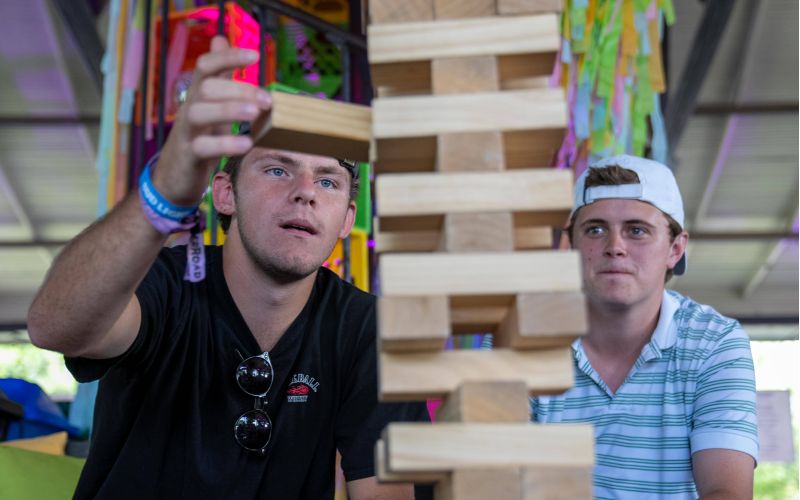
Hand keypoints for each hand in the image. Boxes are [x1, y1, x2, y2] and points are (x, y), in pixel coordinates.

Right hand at [153, 36, 271, 205]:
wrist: (174, 176)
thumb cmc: (200, 135)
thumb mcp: (211, 103)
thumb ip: (219, 74)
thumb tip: (221, 38)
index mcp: (198, 94)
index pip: (207, 66)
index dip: (228, 58)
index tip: (255, 56)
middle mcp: (189, 108)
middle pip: (206, 88)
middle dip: (238, 90)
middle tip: (268, 100)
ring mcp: (187, 132)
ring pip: (199, 113)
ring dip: (228, 110)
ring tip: (255, 112)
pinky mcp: (188, 155)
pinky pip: (203, 147)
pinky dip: (225, 144)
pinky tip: (246, 143)